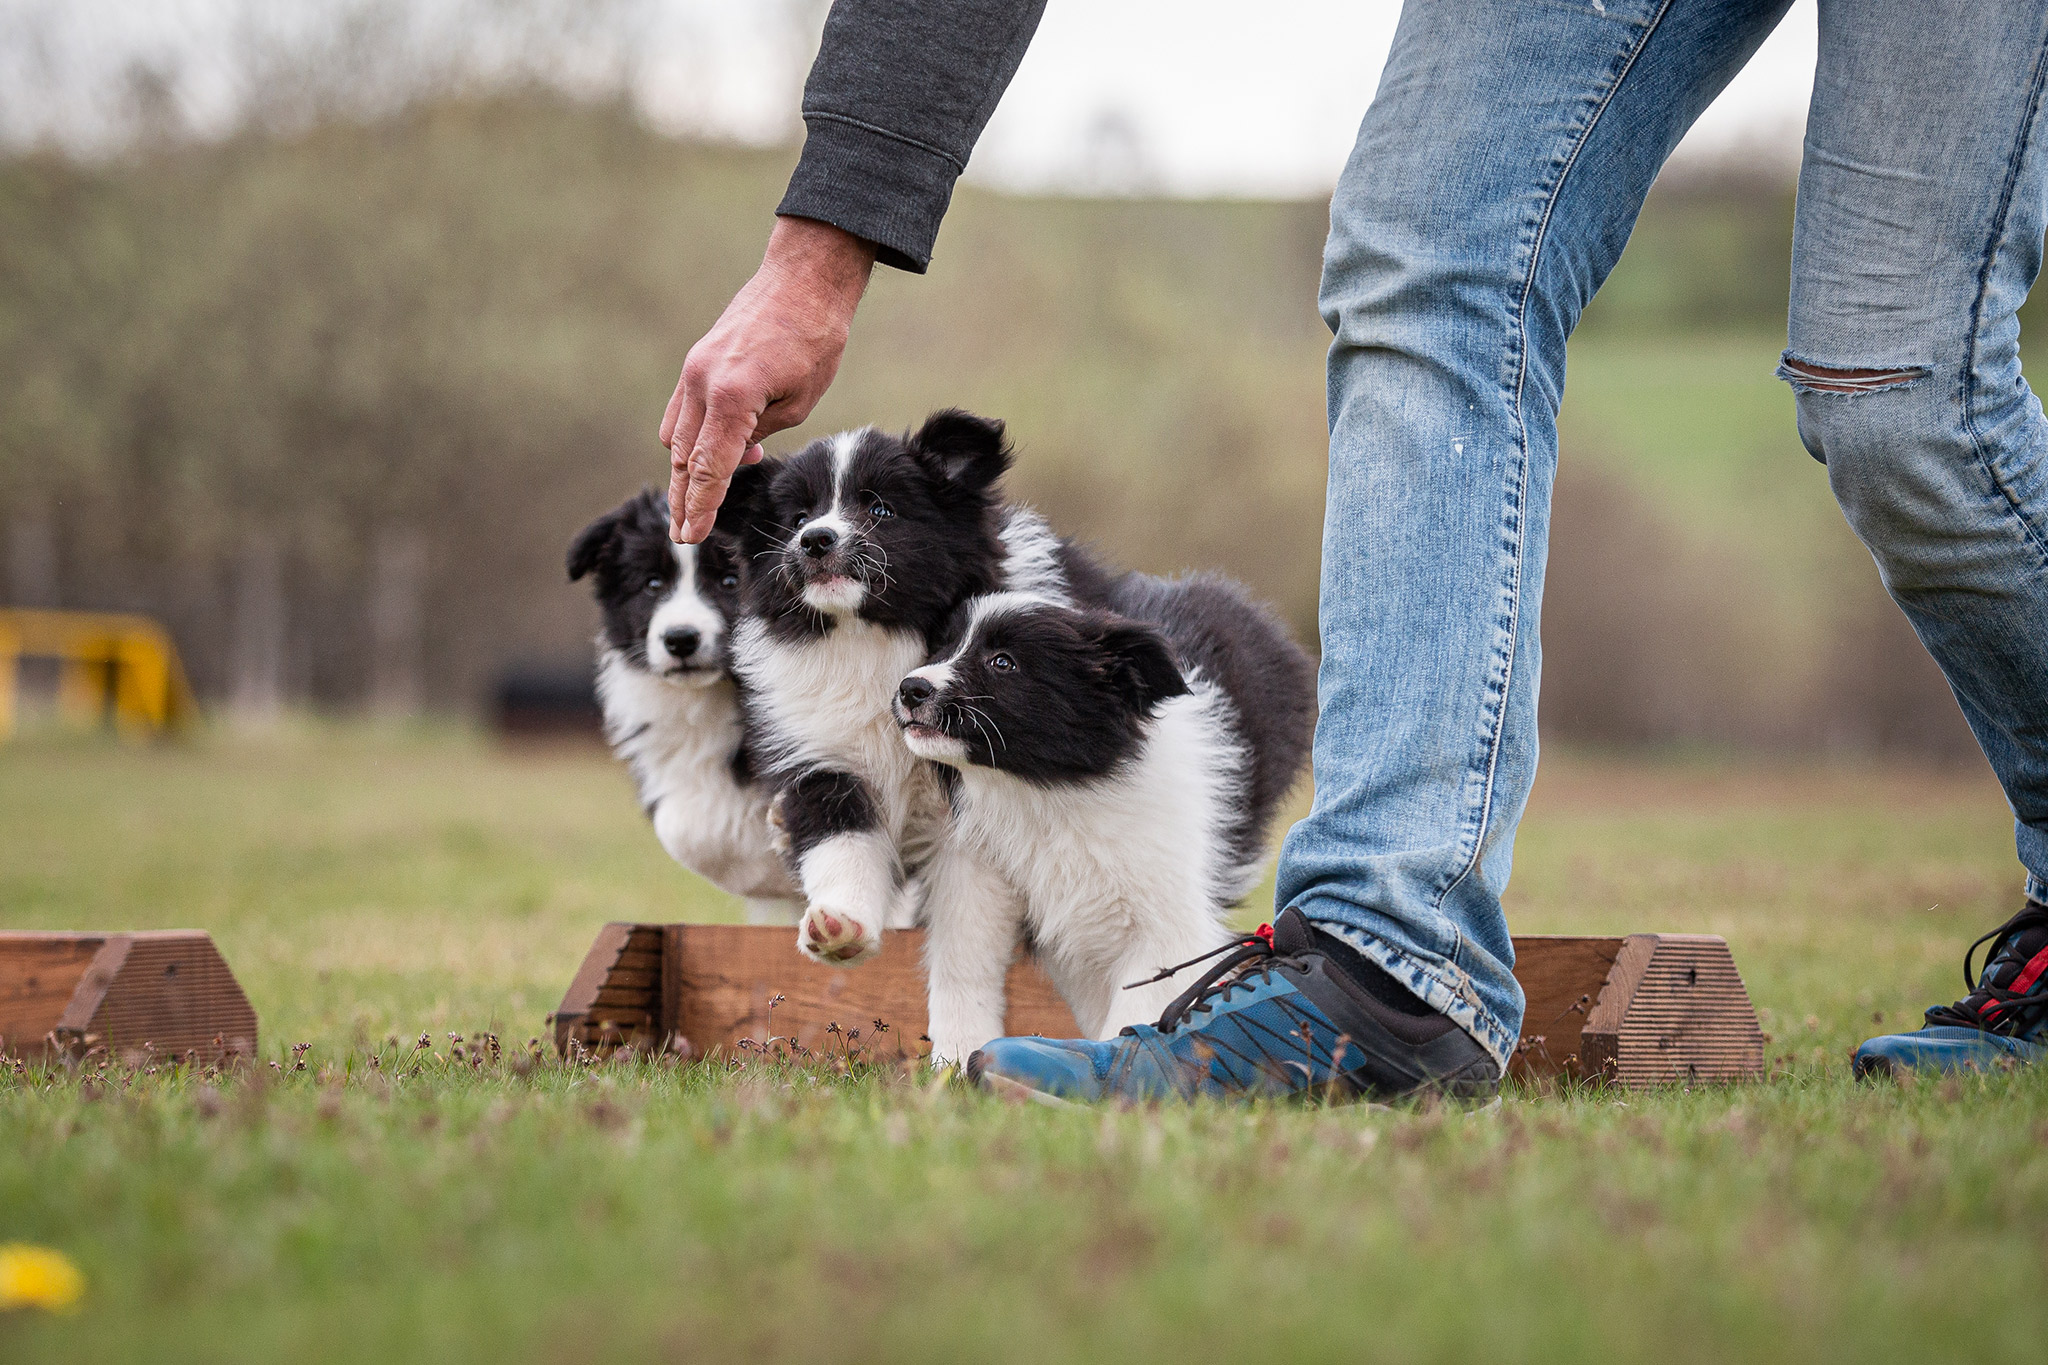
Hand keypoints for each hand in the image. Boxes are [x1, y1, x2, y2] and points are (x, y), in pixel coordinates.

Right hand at [659, 217, 876, 541]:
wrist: (803, 279)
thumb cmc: (815, 339)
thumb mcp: (800, 401)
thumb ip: (759, 433)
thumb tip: (736, 456)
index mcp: (732, 395)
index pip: (709, 468)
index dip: (701, 507)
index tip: (692, 536)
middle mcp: (702, 382)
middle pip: (684, 458)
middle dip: (684, 498)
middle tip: (684, 534)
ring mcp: (693, 369)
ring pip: (677, 436)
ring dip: (688, 469)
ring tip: (700, 500)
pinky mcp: (695, 361)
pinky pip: (682, 412)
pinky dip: (692, 438)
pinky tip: (719, 453)